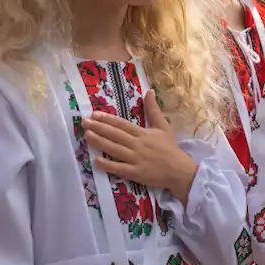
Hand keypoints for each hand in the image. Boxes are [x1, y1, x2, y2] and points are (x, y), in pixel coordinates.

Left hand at [83, 90, 197, 199]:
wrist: (179, 170)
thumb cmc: (170, 148)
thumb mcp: (164, 126)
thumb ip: (154, 110)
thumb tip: (149, 91)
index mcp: (143, 133)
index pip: (122, 124)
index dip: (108, 119)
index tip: (95, 114)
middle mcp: (138, 144)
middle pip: (115, 135)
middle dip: (99, 128)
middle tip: (84, 122)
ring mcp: (136, 159)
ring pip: (115, 149)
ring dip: (100, 142)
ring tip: (87, 136)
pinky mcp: (136, 173)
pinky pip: (119, 168)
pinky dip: (108, 165)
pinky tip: (96, 161)